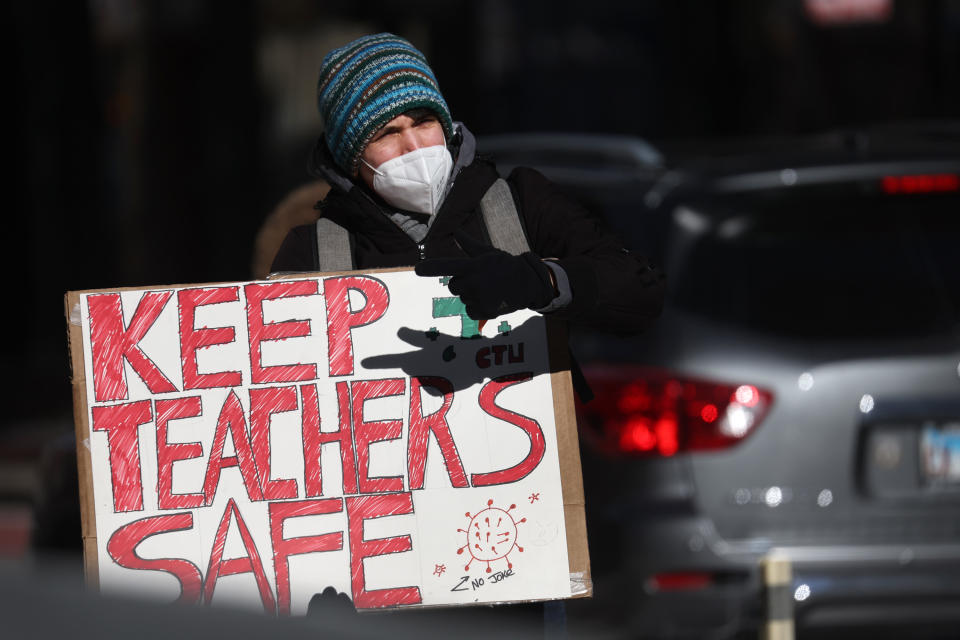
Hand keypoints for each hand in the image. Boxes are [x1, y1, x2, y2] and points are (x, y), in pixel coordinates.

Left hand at [414, 232, 555, 319]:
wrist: (528, 282)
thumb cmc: (505, 265)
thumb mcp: (488, 253)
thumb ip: (469, 245)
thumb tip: (456, 231)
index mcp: (473, 266)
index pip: (447, 266)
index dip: (431, 268)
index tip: (417, 270)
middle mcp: (474, 282)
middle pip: (453, 286)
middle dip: (462, 284)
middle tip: (480, 280)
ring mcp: (479, 298)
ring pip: (463, 299)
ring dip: (472, 296)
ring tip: (489, 289)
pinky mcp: (484, 311)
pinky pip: (470, 311)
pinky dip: (478, 308)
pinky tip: (490, 300)